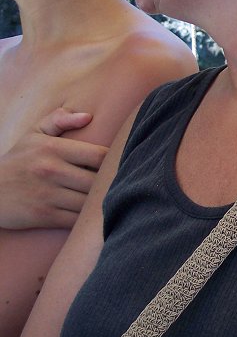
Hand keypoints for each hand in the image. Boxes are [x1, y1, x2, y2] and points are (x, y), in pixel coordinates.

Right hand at [0, 109, 107, 229]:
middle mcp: (52, 170)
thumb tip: (88, 116)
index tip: (117, 165)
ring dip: (102, 202)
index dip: (114, 161)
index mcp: (53, 148)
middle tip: (119, 184)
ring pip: (90, 202)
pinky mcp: (43, 216)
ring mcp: (47, 195)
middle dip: (111, 183)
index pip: (100, 156)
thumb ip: (60, 120)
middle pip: (99, 181)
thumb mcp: (33, 134)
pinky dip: (88, 219)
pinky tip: (92, 214)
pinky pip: (77, 219)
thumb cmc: (17, 160)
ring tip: (109, 198)